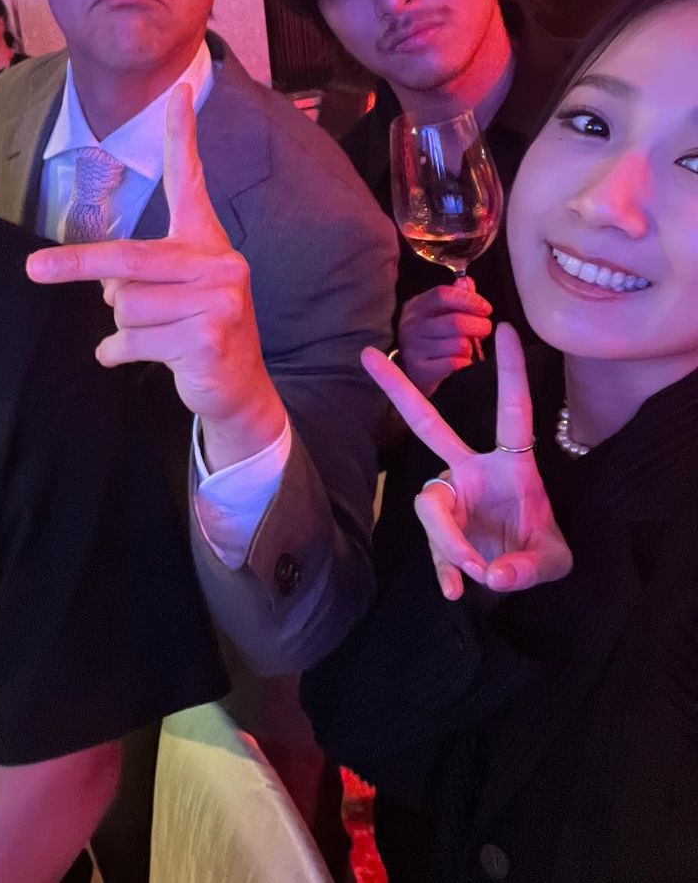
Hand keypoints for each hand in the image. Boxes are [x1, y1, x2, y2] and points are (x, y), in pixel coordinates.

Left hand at [27, 85, 285, 468]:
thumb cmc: (195, 330)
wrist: (238, 388)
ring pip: (125, 306)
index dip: (181, 134)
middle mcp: (219, 260)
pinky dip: (121, 354)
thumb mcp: (173, 295)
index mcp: (205, 239)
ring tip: (150, 338)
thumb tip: (105, 290)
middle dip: (75, 265)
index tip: (177, 89)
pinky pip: (134, 340)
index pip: (191, 179)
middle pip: (128, 258)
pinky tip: (140, 359)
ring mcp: (220, 298)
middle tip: (34, 269)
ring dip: (121, 329)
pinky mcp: (211, 335)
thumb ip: (141, 278)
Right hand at [362, 323, 571, 598]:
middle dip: (399, 389)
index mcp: (512, 464)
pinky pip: (432, 545)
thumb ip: (527, 567)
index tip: (508, 329)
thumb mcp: (552, 562)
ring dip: (451, 541)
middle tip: (368, 354)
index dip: (510, 372)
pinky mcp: (438, 529)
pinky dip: (444, 569)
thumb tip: (490, 573)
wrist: (515, 576)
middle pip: (429, 426)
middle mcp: (471, 470)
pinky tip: (455, 591)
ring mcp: (450, 497)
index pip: (512, 412)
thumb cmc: (539, 552)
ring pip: (431, 505)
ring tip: (476, 573)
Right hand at [396, 279, 493, 396]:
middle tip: (484, 329)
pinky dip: (465, 363)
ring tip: (468, 347)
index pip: (443, 294)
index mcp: (416, 306)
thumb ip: (454, 297)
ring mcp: (414, 349)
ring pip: (459, 344)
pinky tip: (462, 361)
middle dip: (479, 326)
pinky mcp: (421, 370)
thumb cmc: (430, 340)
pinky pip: (455, 363)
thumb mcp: (436, 315)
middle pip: (456, 321)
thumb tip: (467, 282)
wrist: (409, 375)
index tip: (486, 309)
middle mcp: (411, 326)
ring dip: (471, 347)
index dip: (469, 299)